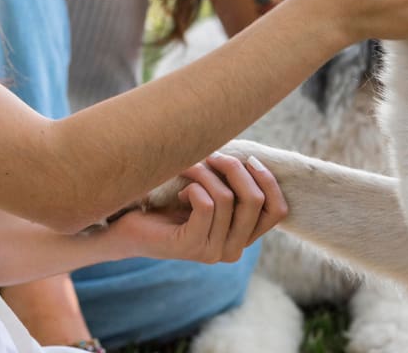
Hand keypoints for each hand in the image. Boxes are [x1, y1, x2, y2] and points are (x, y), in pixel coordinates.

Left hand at [108, 152, 286, 263]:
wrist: (130, 226)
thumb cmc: (169, 202)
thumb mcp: (210, 191)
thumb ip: (233, 184)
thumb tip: (252, 158)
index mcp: (244, 237)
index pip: (277, 211)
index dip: (268, 181)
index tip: (249, 159)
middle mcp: (234, 250)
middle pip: (255, 200)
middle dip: (235, 168)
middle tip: (211, 154)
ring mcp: (214, 252)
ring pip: (227, 198)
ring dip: (206, 172)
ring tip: (188, 168)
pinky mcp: (192, 247)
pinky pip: (206, 205)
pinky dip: (193, 187)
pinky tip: (179, 191)